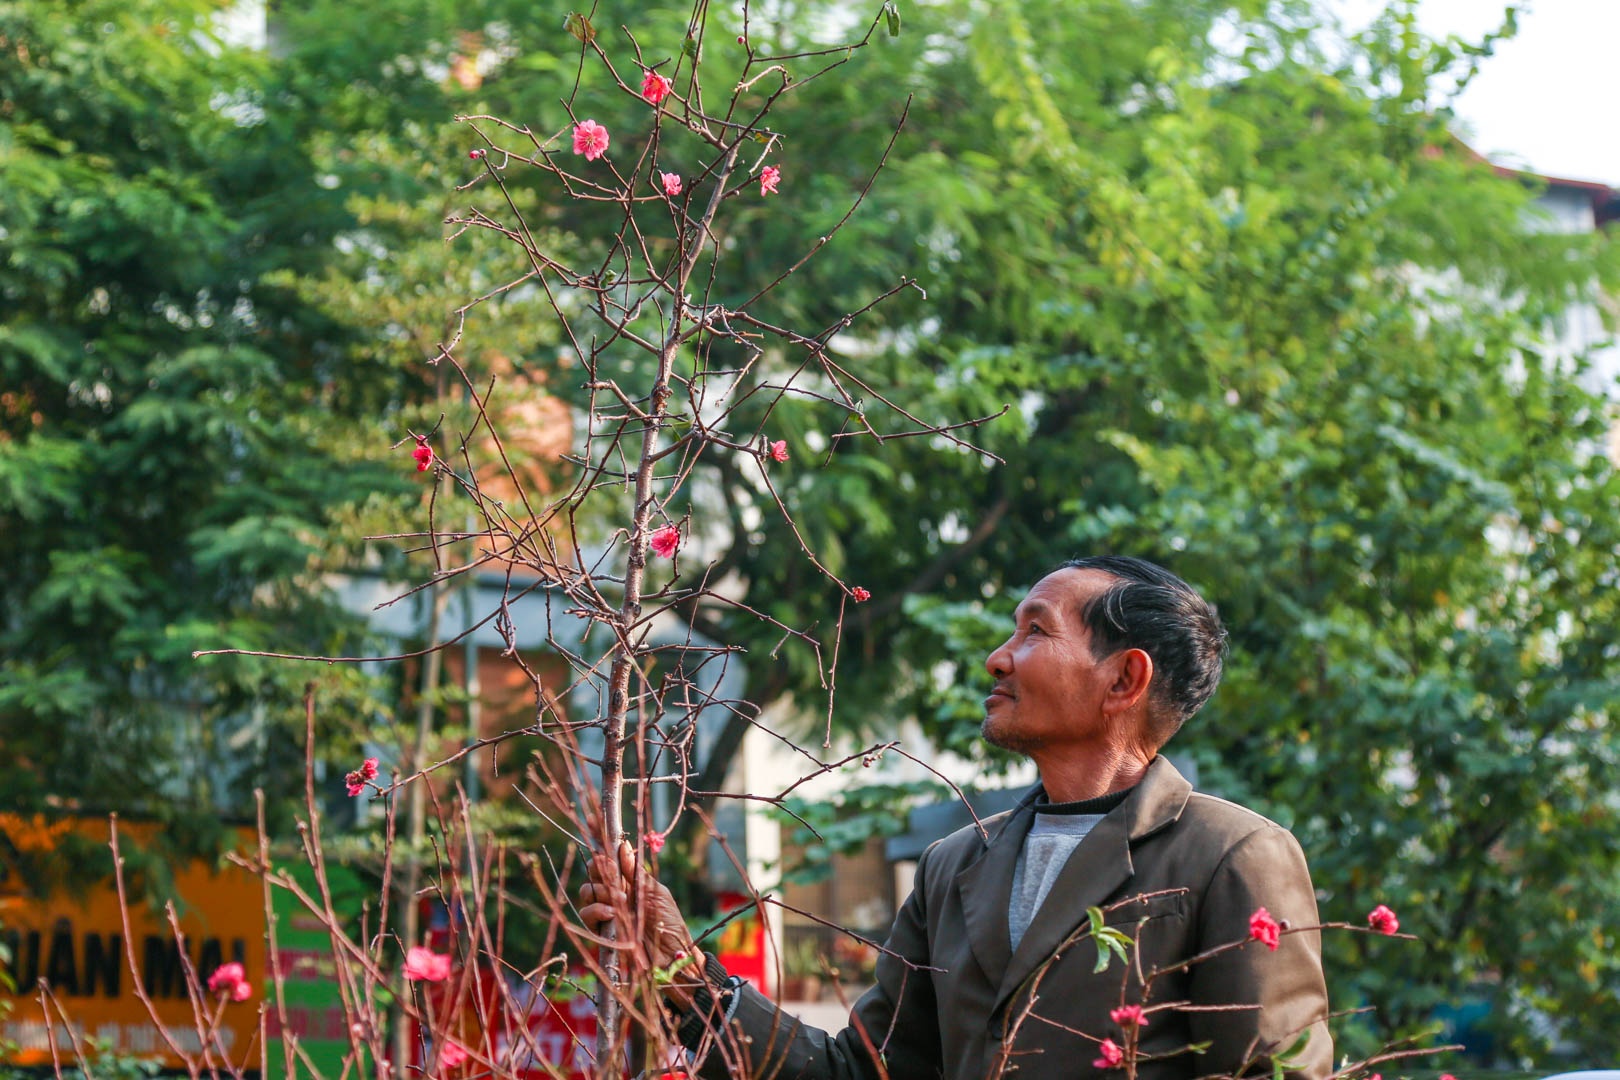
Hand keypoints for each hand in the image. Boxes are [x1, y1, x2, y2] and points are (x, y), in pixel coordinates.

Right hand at [577, 840, 706, 1008]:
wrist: (671, 954)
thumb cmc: (669, 921)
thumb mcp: (655, 892)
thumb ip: (635, 872)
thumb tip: (622, 846)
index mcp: (629, 882)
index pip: (609, 861)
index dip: (602, 851)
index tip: (601, 841)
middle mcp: (615, 894)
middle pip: (593, 874)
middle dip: (599, 871)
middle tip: (614, 877)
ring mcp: (607, 911)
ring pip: (587, 892)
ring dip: (600, 892)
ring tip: (620, 900)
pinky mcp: (601, 930)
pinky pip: (587, 914)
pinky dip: (596, 910)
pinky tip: (611, 913)